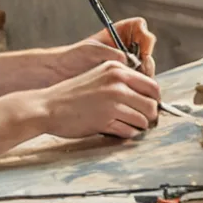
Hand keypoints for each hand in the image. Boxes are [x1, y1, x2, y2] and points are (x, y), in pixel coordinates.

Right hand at [36, 60, 160, 138]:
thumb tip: (147, 96)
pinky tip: (116, 130)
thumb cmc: (73, 94)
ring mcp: (112, 101)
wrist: (48, 106)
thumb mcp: (98, 77)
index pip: (152, 85)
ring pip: (143, 120)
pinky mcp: (106, 119)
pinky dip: (127, 134)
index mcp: (116, 69)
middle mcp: (117, 82)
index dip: (154, 99)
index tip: (148, 106)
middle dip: (149, 115)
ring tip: (125, 124)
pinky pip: (130, 131)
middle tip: (140, 120)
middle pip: (152, 104)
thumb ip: (121, 81)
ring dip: (138, 126)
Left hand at [46, 17, 156, 81]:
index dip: (144, 37)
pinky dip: (138, 84)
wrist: (62, 73)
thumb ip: (111, 52)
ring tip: (135, 80)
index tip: (142, 49)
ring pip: (146, 66)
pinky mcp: (124, 77)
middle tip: (142, 68)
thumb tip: (129, 60)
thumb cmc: (74, 57)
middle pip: (147, 49)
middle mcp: (126, 45)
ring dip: (144, 73)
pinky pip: (138, 79)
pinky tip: (131, 88)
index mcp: (119, 32)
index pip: (140, 27)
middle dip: (147, 59)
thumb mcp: (92, 50)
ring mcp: (127, 62)